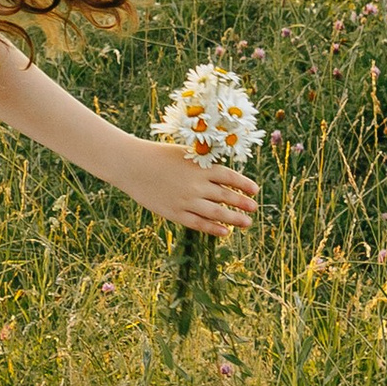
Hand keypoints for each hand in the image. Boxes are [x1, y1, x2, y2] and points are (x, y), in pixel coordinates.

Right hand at [126, 136, 259, 234]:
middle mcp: (197, 185)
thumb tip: (222, 179)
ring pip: (217, 213)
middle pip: (227, 196)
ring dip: (234, 219)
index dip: (244, 185)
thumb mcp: (185, 154)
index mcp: (201, 167)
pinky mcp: (175, 212)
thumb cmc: (158, 156)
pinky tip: (225, 231)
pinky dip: (214, 228)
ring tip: (247, 223)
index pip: (230, 177)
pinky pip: (199, 223)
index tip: (254, 191)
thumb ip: (203, 166)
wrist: (132, 165)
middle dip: (243, 203)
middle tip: (254, 209)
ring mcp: (186, 200)